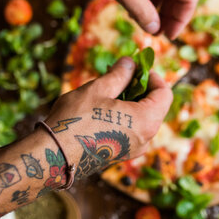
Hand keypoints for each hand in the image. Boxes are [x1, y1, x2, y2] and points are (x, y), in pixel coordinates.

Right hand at [44, 57, 172, 177]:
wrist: (53, 156)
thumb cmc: (76, 120)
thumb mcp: (99, 89)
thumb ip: (120, 74)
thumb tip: (130, 63)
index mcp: (147, 121)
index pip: (165, 94)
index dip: (153, 77)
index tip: (137, 67)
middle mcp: (146, 138)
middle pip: (155, 106)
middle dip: (140, 88)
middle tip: (120, 75)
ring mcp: (134, 149)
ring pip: (142, 119)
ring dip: (130, 102)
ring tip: (108, 90)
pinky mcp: (121, 154)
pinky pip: (131, 131)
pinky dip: (124, 116)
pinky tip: (103, 108)